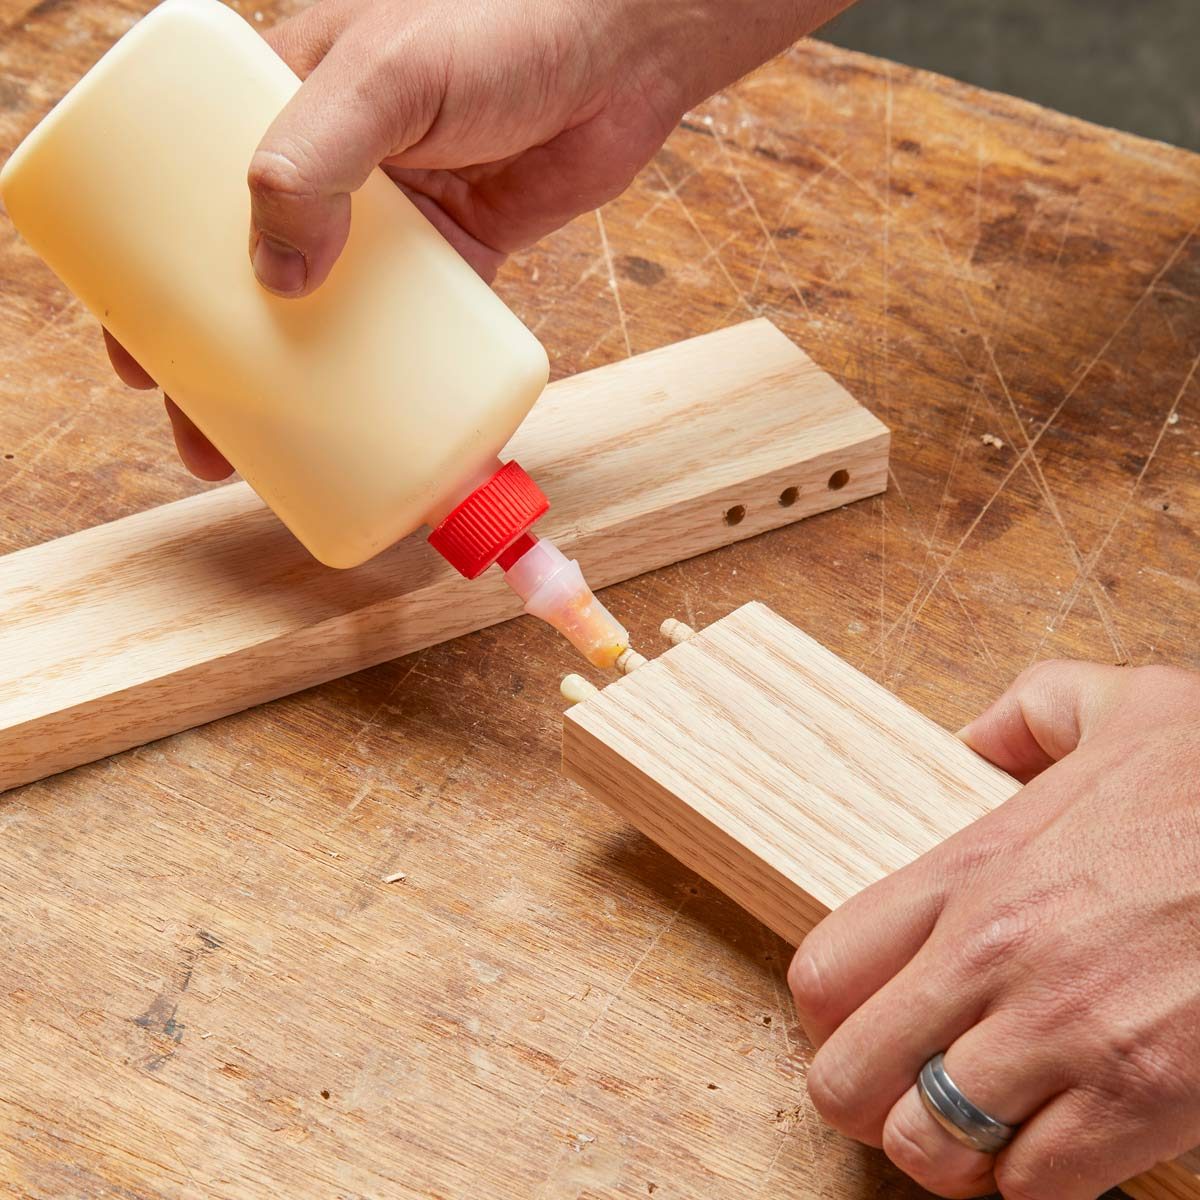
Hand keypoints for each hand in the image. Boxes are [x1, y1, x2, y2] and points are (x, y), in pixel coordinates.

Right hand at [102, 0, 849, 476]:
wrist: (621, 46)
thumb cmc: (500, 24)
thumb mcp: (385, 76)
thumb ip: (317, 159)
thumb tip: (274, 278)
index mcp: (282, 112)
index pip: (188, 206)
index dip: (157, 291)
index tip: (142, 361)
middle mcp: (332, 173)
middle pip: (253, 283)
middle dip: (224, 366)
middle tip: (208, 437)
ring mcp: (396, 221)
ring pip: (329, 319)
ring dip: (301, 389)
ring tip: (276, 454)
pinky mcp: (458, 255)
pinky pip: (413, 333)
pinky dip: (392, 381)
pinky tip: (373, 428)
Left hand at [788, 660, 1199, 1198]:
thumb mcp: (1118, 705)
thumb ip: (1028, 713)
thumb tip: (979, 738)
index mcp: (971, 869)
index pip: (825, 972)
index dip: (826, 1016)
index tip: (853, 1023)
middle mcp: (992, 954)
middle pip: (849, 1076)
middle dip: (862, 1099)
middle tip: (898, 1094)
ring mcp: (1061, 1032)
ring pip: (929, 1146)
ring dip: (944, 1151)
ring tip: (973, 1126)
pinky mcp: (1140, 1098)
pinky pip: (1037, 1186)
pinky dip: (1033, 1180)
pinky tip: (1055, 1141)